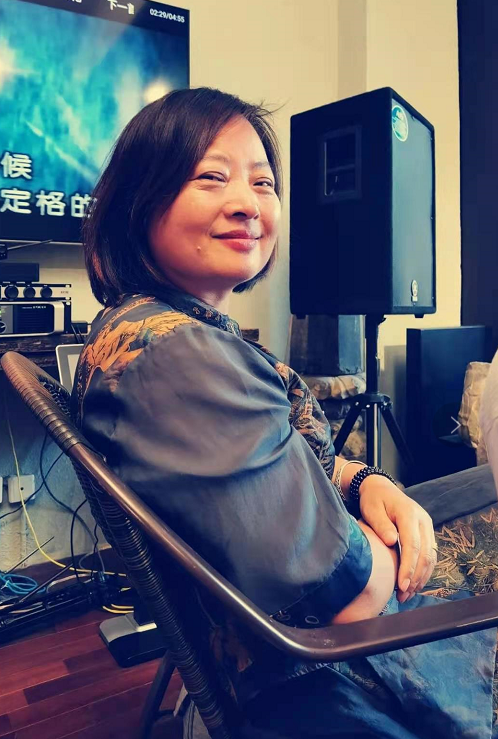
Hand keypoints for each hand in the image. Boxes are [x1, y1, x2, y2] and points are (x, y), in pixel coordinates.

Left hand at [358, 476, 436, 602]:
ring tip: (407, 595)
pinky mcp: (427, 533)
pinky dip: (423, 571)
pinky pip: (430, 555)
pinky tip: (413, 584)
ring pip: (430, 557)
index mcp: (409, 514)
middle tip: (403, 595)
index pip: (412, 545)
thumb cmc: (374, 500)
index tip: (401, 585)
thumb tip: (391, 541)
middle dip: (415, 577)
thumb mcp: (372, 509)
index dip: (408, 567)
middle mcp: (423, 520)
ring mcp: (427, 527)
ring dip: (421, 578)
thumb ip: (381, 525)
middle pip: (425, 554)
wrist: (381, 488)